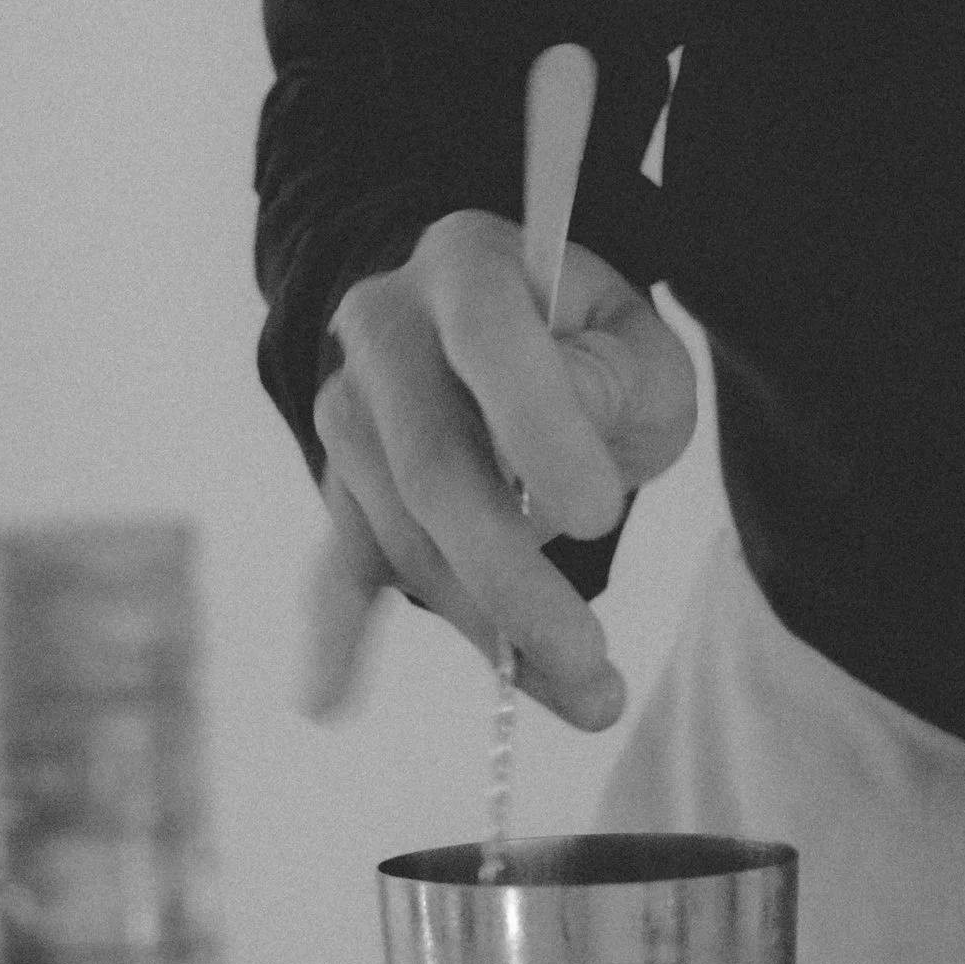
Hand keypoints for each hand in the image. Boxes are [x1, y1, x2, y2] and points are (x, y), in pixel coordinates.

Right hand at [304, 214, 696, 724]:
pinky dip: (338, 639)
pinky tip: (327, 698)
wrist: (515, 341)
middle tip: (591, 658)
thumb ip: (610, 384)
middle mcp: (385, 328)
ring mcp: (350, 410)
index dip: (536, 427)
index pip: (489, 339)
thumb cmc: (593, 348)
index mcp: (468, 266)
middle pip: (435, 467)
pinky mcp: (344, 486)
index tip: (599, 518)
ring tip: (592, 694)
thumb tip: (549, 483)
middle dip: (512, 577)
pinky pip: (339, 566)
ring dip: (491, 630)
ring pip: (406, 537)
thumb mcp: (637, 344)